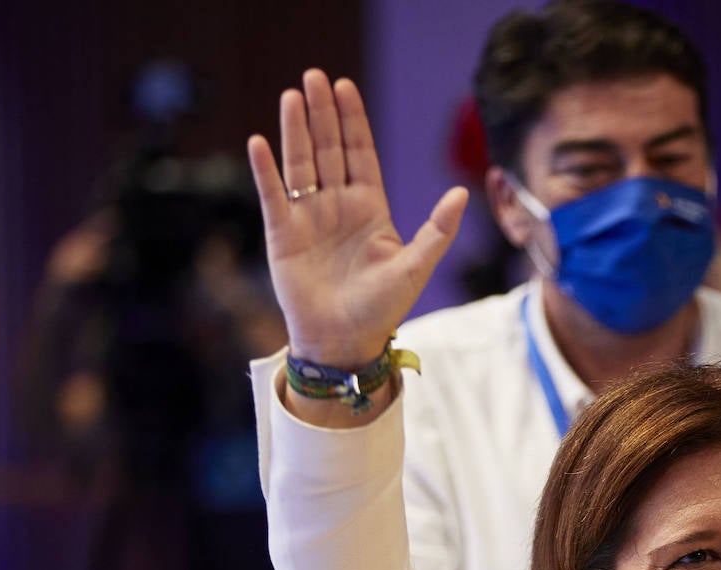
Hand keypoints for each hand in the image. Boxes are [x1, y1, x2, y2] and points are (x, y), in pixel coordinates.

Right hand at [247, 69, 467, 369]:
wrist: (344, 341)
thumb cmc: (382, 309)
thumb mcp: (415, 267)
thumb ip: (437, 229)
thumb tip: (461, 193)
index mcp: (369, 207)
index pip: (359, 153)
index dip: (352, 121)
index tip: (344, 87)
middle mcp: (337, 206)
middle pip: (328, 149)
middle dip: (321, 114)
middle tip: (313, 76)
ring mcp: (308, 218)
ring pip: (300, 164)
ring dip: (295, 131)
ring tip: (291, 96)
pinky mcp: (283, 235)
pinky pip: (274, 196)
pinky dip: (266, 170)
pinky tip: (260, 142)